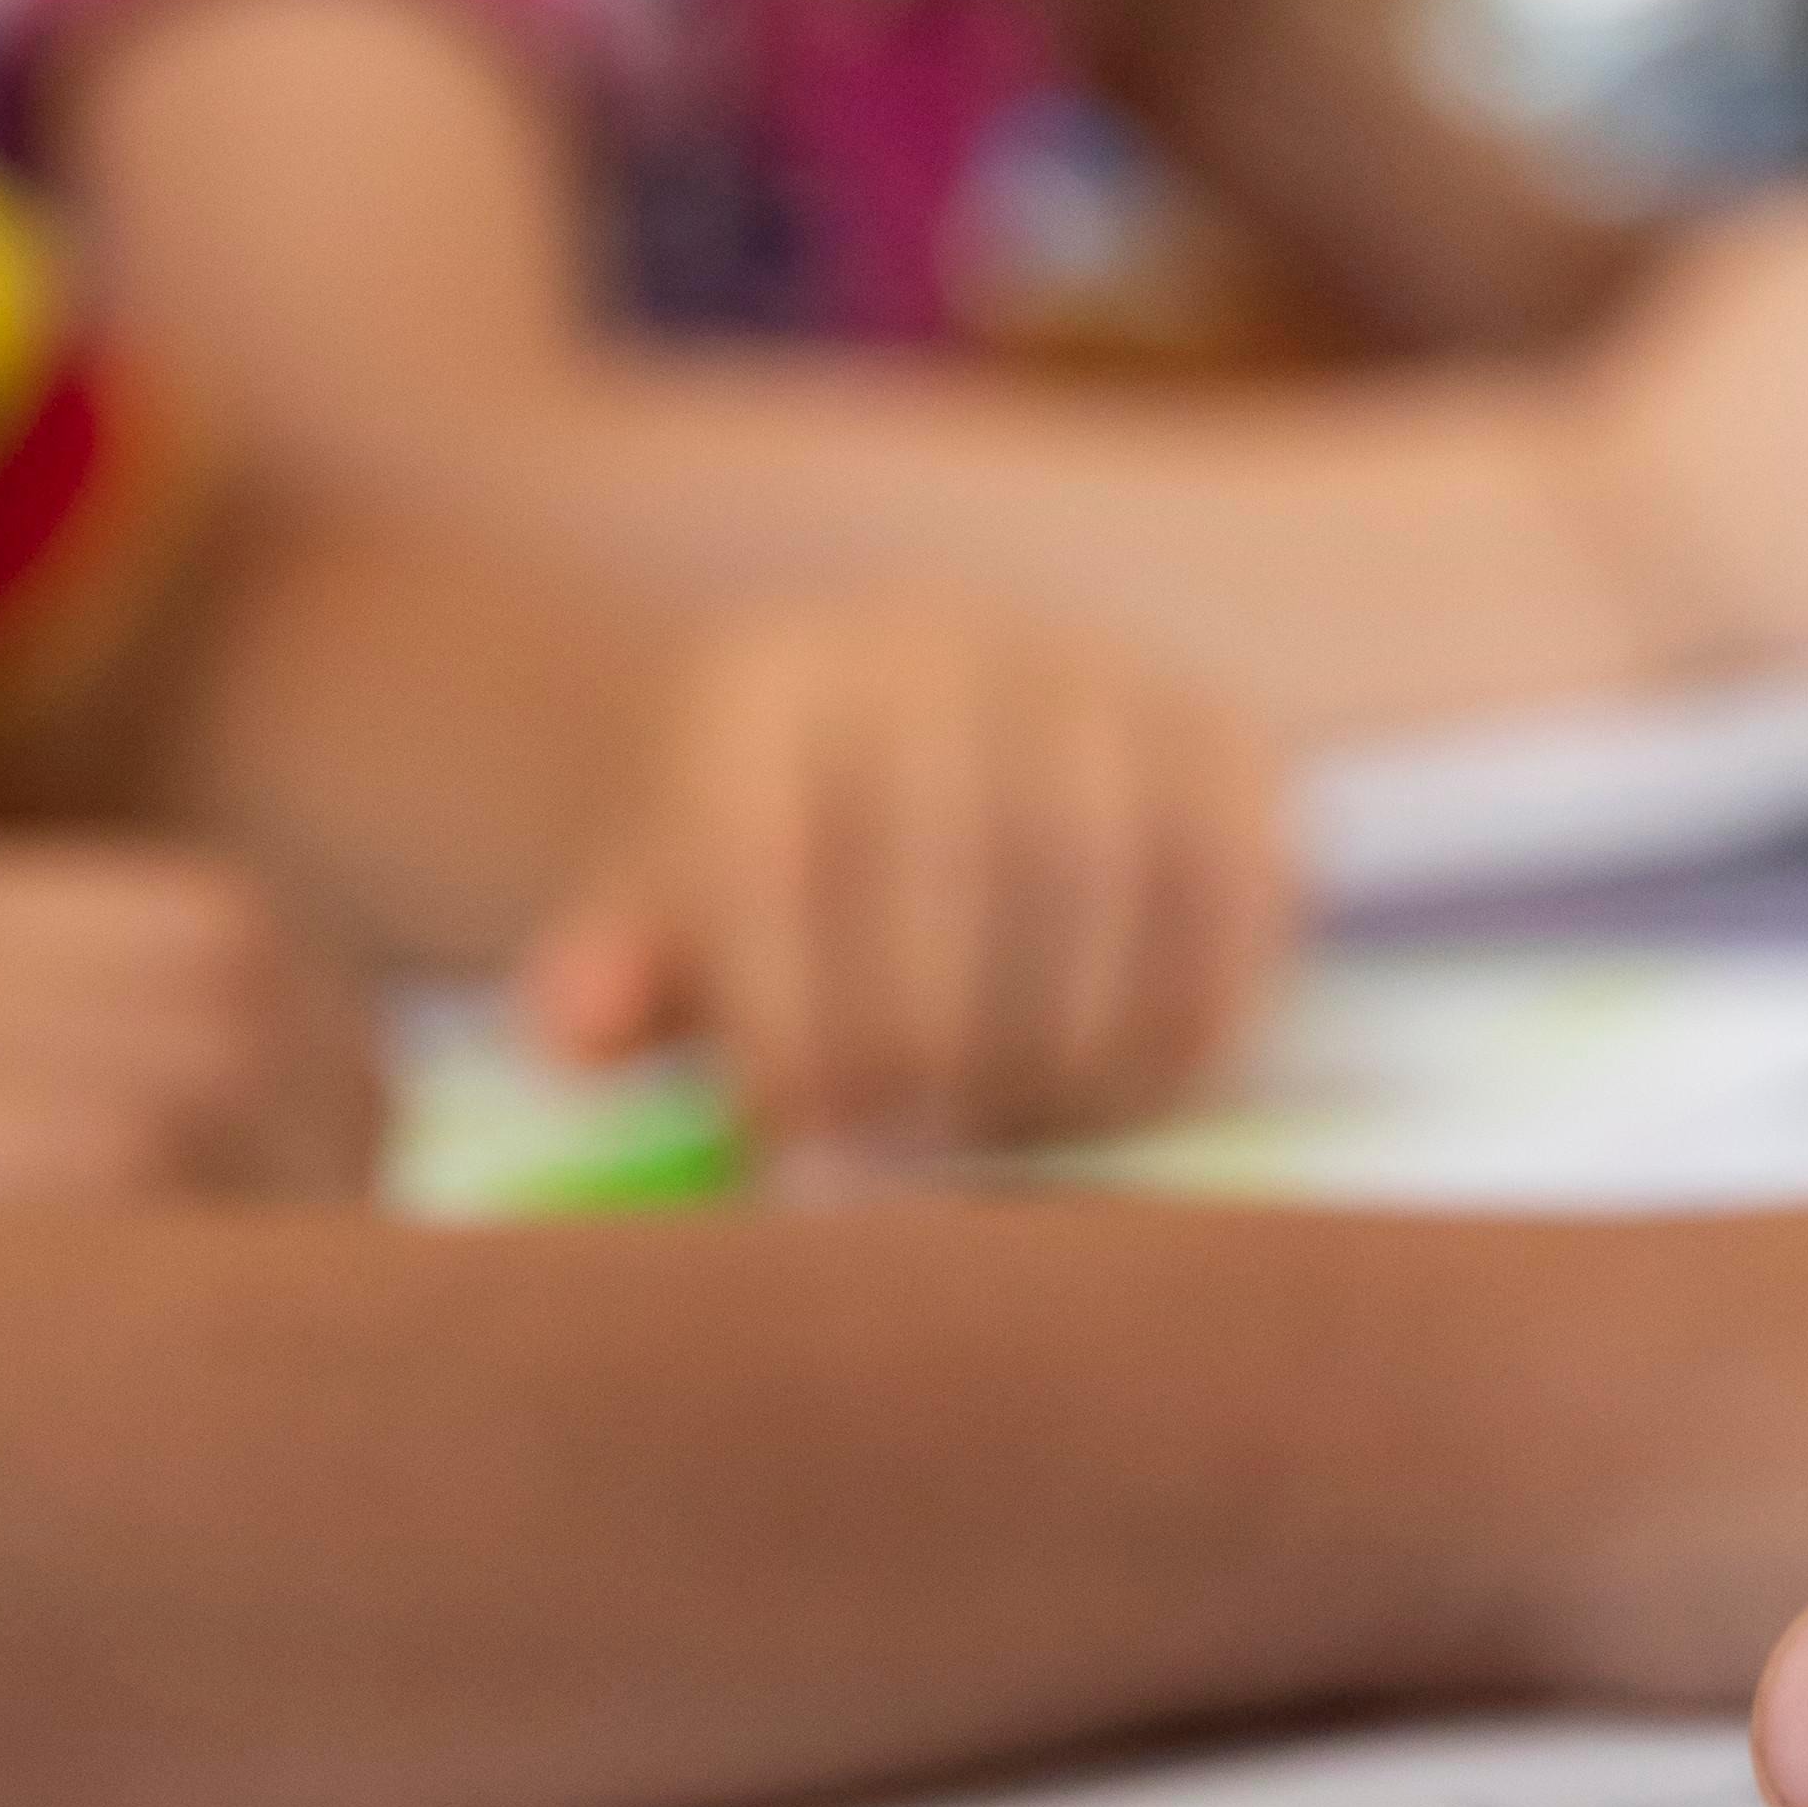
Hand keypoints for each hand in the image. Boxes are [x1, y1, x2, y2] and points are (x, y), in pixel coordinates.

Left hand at [515, 587, 1291, 1171]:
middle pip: (940, 850)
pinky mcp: (1221, 739)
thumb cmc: (778, 886)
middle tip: (896, 1164)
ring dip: (1051, 1044)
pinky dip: (1186, 1018)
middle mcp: (940, 642)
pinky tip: (1116, 1098)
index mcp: (769, 684)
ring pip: (1097, 871)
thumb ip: (620, 979)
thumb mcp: (675, 924)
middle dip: (917, 1040)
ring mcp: (1096, 677)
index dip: (777, 1010)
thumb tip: (576, 1032)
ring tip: (994, 1138)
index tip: (785, 1148)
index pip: (763, 837)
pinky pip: (1231, 889)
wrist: (930, 763)